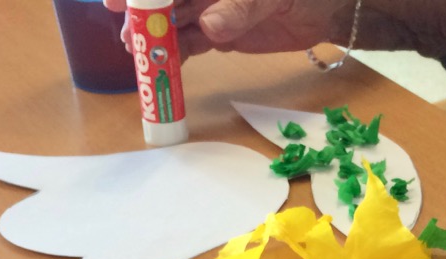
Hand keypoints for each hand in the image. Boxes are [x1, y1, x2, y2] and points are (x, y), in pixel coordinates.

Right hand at [104, 0, 352, 59]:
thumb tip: (210, 26)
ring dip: (156, 39)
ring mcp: (212, 9)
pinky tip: (163, 66)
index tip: (117, 1)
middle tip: (127, 36)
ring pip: (174, 23)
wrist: (328, 9)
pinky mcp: (222, 33)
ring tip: (138, 55)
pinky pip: (193, 43)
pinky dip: (178, 54)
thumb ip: (240, 8)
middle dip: (143, 16)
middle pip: (165, 1)